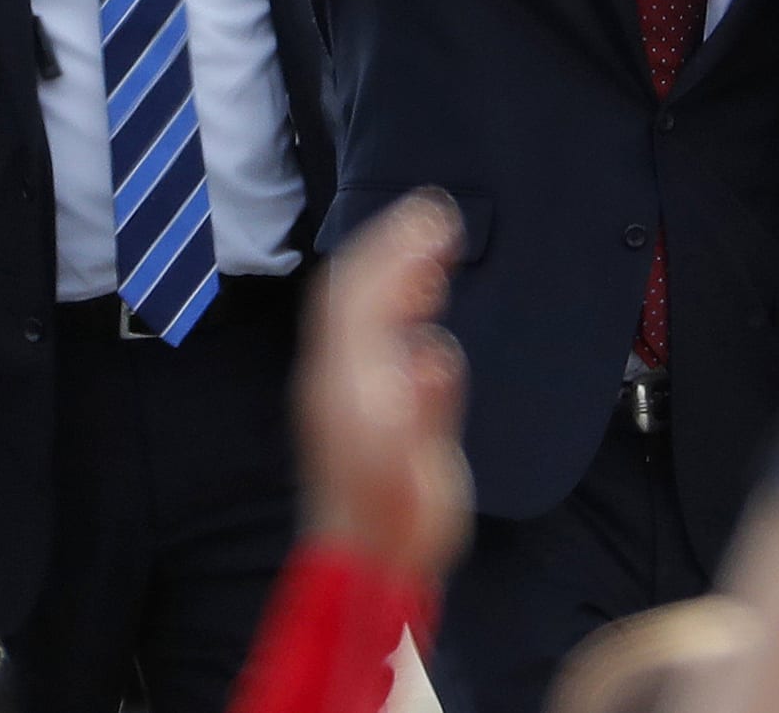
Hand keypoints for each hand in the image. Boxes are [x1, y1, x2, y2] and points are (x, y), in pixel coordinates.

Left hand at [296, 191, 471, 582]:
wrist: (371, 564)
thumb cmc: (393, 519)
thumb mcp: (411, 463)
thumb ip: (424, 405)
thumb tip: (432, 353)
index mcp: (348, 382)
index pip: (360, 296)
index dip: (393, 249)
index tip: (432, 217)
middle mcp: (342, 376)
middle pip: (357, 293)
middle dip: (394, 247)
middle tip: (436, 214)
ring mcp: (353, 389)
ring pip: (365, 311)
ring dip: (399, 271)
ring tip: (435, 245)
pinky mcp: (369, 405)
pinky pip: (381, 337)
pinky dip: (404, 306)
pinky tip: (427, 300)